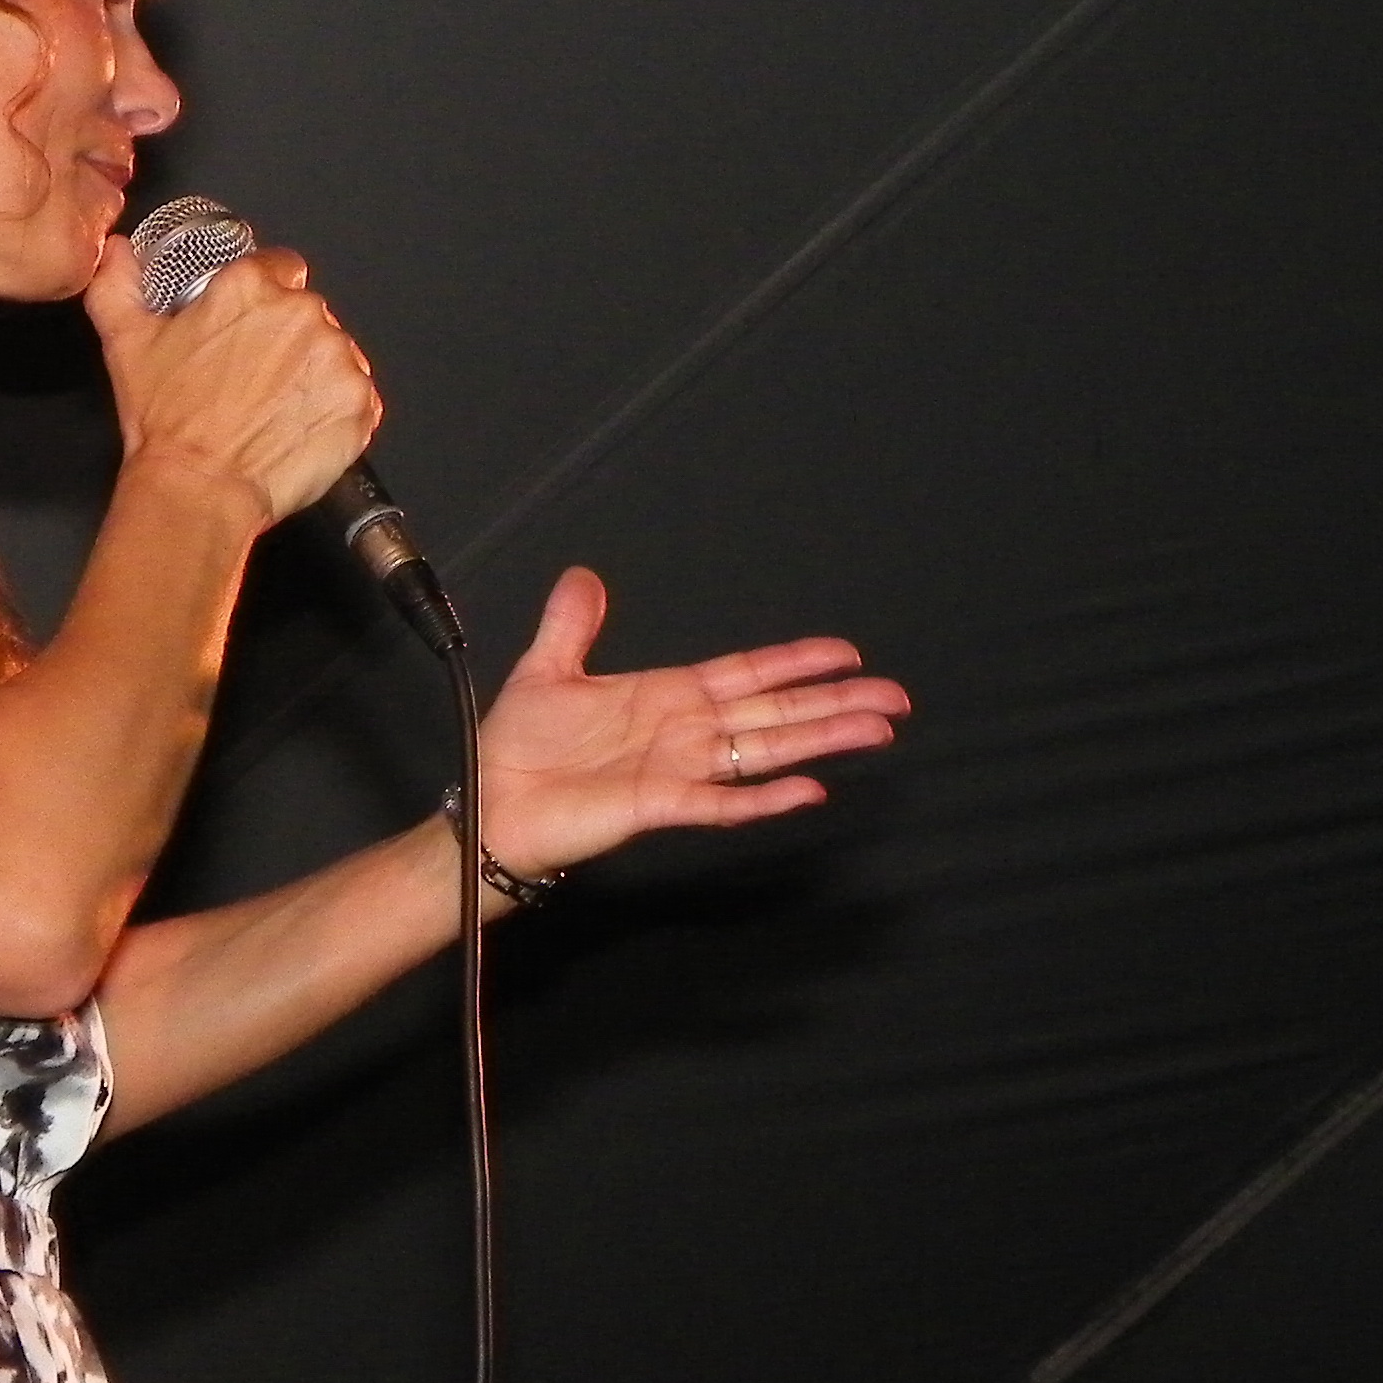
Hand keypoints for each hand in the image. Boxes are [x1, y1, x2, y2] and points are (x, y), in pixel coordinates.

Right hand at [85, 232, 378, 526]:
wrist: (200, 487)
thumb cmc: (167, 422)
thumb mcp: (125, 342)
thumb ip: (117, 284)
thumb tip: (117, 254)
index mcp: (249, 288)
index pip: (278, 267)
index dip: (263, 297)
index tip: (251, 326)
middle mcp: (300, 313)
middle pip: (306, 311)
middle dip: (285, 338)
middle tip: (252, 378)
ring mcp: (336, 358)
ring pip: (333, 352)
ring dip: (312, 373)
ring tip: (273, 408)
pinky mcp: (359, 403)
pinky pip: (357, 396)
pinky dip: (334, 410)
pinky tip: (298, 427)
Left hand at [472, 567, 908, 879]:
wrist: (488, 805)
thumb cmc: (518, 749)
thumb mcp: (547, 670)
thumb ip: (573, 625)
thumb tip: (584, 576)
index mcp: (668, 697)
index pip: (748, 675)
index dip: (798, 663)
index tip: (848, 654)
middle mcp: (685, 733)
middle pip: (776, 714)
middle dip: (836, 703)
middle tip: (895, 699)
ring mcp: (678, 770)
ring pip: (766, 752)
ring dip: (821, 740)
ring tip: (876, 732)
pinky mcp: (659, 805)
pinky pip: (722, 800)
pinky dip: (765, 796)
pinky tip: (810, 789)